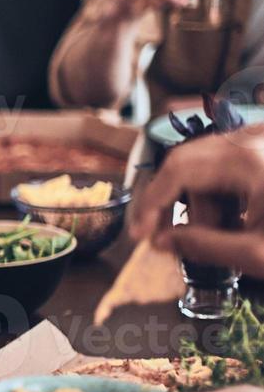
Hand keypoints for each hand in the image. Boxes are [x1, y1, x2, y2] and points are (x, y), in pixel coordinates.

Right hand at [129, 129, 263, 277]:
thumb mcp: (257, 253)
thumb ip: (203, 247)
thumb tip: (160, 243)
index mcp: (246, 158)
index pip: (175, 170)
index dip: (150, 203)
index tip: (140, 234)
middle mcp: (251, 138)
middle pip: (189, 163)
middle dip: (176, 203)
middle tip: (170, 237)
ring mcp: (260, 140)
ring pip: (210, 163)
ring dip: (204, 200)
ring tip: (221, 234)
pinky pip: (232, 162)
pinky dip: (225, 191)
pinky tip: (239, 219)